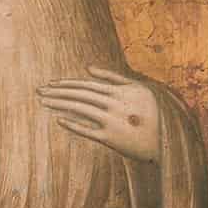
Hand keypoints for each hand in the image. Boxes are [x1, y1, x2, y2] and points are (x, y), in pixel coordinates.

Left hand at [39, 66, 160, 163]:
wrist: (168, 140)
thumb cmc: (154, 112)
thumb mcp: (139, 88)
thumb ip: (114, 77)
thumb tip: (88, 68)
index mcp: (120, 91)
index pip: (86, 85)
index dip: (66, 84)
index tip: (50, 84)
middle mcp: (114, 104)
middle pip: (79, 95)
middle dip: (57, 92)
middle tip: (39, 91)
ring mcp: (112, 121)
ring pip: (80, 109)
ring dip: (60, 104)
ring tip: (43, 102)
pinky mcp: (111, 139)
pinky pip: (87, 131)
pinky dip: (73, 125)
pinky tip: (59, 120)